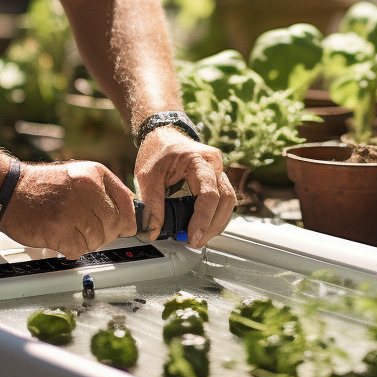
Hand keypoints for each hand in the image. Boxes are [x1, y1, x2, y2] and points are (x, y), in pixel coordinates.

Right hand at [0, 160, 136, 258]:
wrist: (9, 189)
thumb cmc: (43, 185)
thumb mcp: (79, 174)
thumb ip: (104, 190)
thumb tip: (128, 213)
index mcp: (95, 174)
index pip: (126, 202)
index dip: (129, 220)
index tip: (126, 228)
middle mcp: (87, 189)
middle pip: (114, 224)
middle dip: (106, 234)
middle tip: (90, 231)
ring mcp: (72, 209)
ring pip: (98, 239)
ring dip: (87, 242)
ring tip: (72, 231)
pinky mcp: (57, 229)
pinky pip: (79, 249)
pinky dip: (72, 249)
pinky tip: (62, 237)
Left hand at [133, 128, 234, 247]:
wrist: (163, 134)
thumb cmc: (157, 150)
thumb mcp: (147, 176)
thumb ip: (151, 204)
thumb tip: (154, 231)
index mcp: (198, 159)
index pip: (209, 193)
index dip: (203, 218)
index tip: (193, 236)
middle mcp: (214, 163)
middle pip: (225, 198)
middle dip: (213, 225)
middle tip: (196, 241)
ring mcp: (218, 169)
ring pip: (229, 200)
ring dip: (217, 222)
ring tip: (200, 237)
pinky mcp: (217, 177)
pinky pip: (224, 198)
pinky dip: (216, 214)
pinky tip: (204, 226)